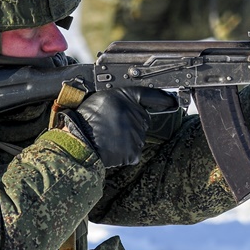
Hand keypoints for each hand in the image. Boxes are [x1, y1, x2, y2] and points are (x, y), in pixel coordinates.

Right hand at [61, 87, 177, 167]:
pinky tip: (111, 148)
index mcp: (126, 98)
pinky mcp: (134, 151)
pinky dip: (124, 153)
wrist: (78, 142)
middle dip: (132, 123)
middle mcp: (135, 114)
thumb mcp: (101, 98)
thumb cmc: (85, 120)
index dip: (162, 99)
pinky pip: (133, 152)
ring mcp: (136, 134)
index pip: (150, 96)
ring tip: (108, 137)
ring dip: (127, 138)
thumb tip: (129, 104)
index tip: (171, 101)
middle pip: (142, 120)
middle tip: (112, 126)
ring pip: (137, 136)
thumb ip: (120, 100)